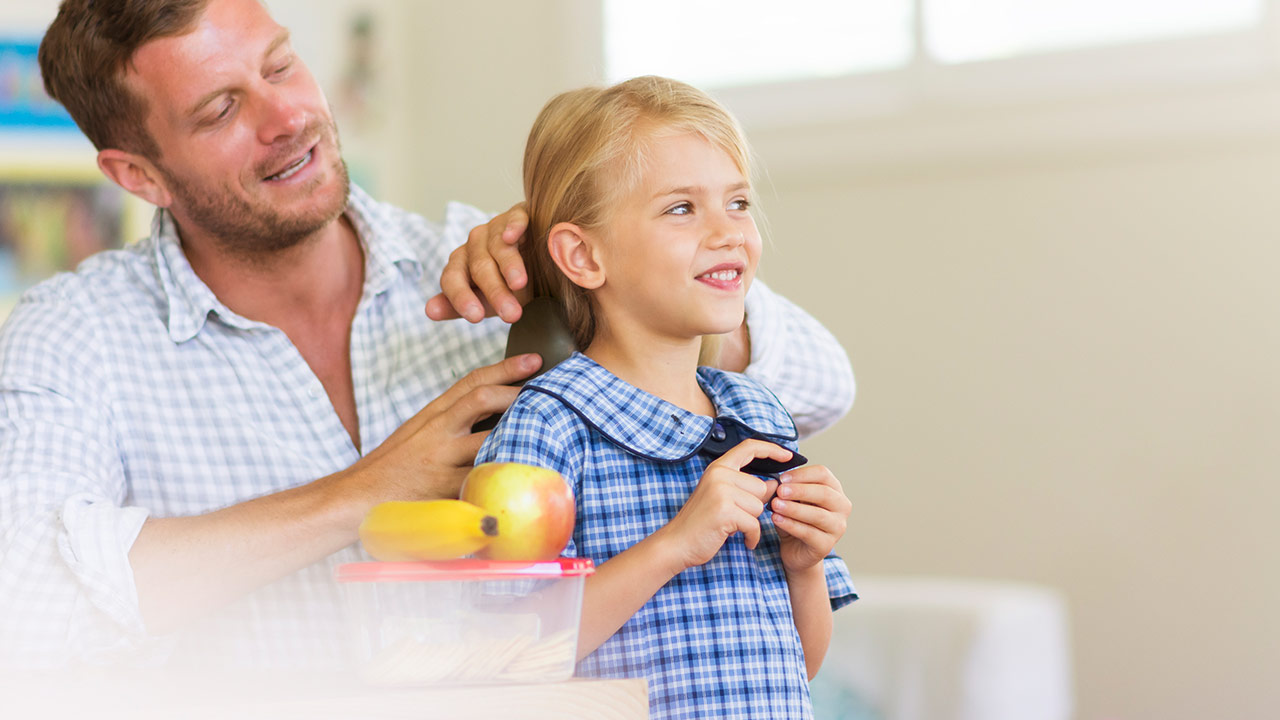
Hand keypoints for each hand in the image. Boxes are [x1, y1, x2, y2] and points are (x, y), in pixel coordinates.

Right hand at [342, 353, 541, 515]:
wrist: (356, 497)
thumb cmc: (394, 467)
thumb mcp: (419, 434)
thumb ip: (451, 422)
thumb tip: (493, 411)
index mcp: (433, 414)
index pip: (471, 381)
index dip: (506, 368)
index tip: (534, 360)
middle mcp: (437, 430)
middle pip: (482, 399)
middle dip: (518, 392)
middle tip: (552, 390)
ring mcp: (440, 459)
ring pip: (487, 437)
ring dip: (520, 431)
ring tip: (551, 428)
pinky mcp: (443, 489)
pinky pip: (482, 479)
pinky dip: (504, 474)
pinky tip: (529, 474)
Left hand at [425, 203, 531, 323]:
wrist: (540, 263)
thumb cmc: (509, 285)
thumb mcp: (486, 302)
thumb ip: (459, 306)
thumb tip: (430, 310)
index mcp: (461, 265)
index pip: (453, 279)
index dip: (462, 297)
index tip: (476, 317)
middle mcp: (474, 245)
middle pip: (479, 267)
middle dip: (495, 291)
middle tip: (511, 314)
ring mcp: (495, 228)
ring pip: (497, 246)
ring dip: (508, 265)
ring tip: (519, 284)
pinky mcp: (518, 215)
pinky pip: (515, 219)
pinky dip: (513, 226)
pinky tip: (511, 236)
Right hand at [655, 440, 793, 571]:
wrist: (677, 543)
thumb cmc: (701, 522)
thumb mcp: (723, 498)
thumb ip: (747, 488)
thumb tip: (775, 484)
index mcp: (718, 468)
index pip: (749, 448)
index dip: (771, 449)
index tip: (787, 455)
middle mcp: (719, 475)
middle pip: (761, 488)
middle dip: (754, 507)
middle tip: (734, 516)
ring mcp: (721, 491)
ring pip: (759, 506)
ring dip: (750, 522)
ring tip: (731, 526)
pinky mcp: (725, 510)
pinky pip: (754, 524)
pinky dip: (752, 536)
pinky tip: (743, 540)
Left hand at [769, 464, 849, 573]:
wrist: (795, 550)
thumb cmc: (796, 519)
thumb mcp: (792, 501)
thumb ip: (788, 490)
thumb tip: (776, 483)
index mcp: (834, 490)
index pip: (823, 474)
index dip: (802, 474)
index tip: (782, 478)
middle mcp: (841, 507)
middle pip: (824, 493)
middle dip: (800, 491)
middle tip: (780, 491)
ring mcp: (837, 528)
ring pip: (818, 515)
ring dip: (794, 508)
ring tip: (775, 505)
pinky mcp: (826, 545)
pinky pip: (809, 533)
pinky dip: (791, 524)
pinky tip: (777, 519)